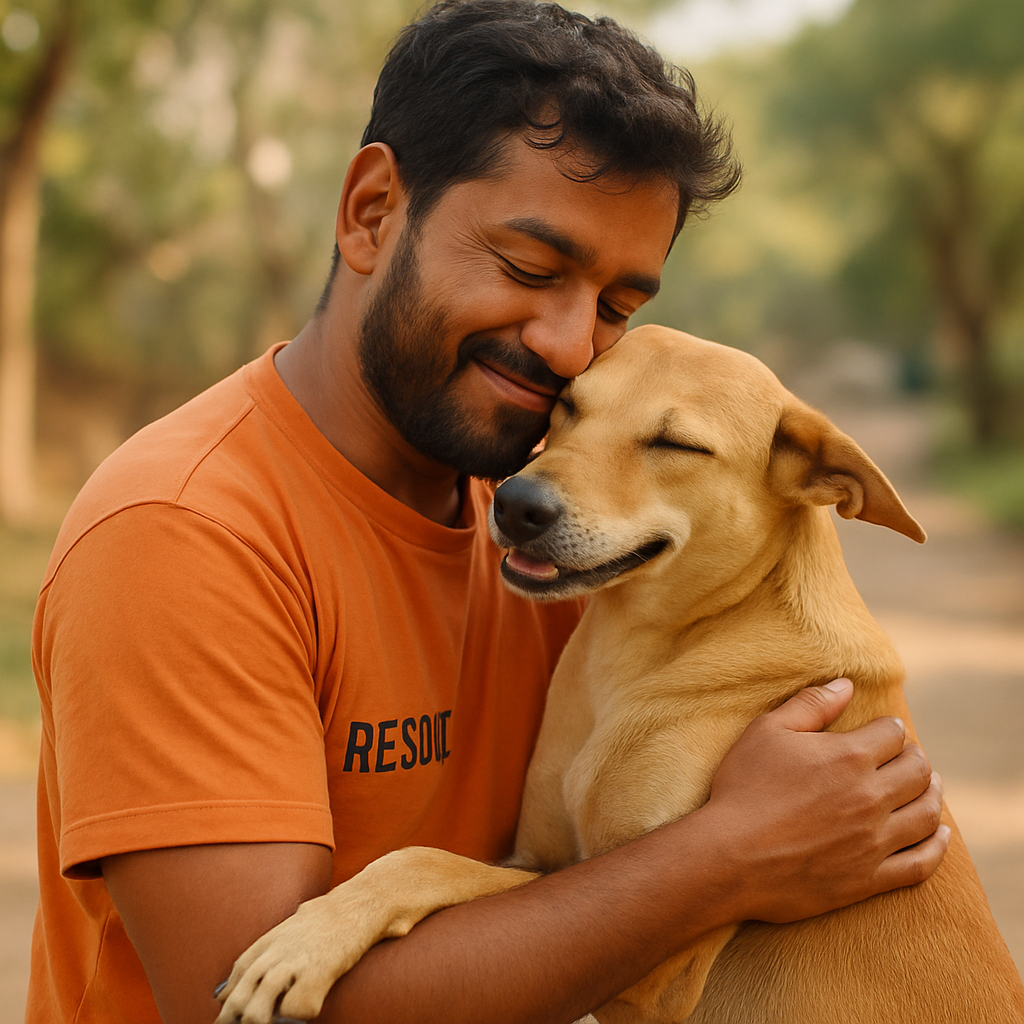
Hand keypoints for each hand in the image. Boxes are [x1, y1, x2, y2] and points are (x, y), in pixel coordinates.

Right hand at [706, 678, 948, 923]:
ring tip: (928, 788)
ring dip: (932, 796)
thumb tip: (847, 685)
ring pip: (926, 815)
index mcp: (848, 757)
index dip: (889, 729)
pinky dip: (937, 847)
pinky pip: (920, 864)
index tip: (882, 731)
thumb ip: (811, 704)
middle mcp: (870, 797)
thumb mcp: (767, 731)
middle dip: (915, 759)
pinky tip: (939, 836)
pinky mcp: (869, 878)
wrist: (728, 856)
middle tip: (906, 757)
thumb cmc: (743, 788)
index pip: (892, 734)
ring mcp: (874, 840)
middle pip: (918, 771)